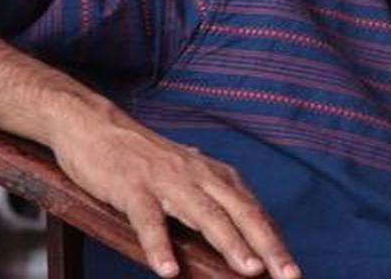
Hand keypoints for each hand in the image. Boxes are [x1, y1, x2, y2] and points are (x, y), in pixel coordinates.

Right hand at [48, 101, 300, 277]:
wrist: (97, 126)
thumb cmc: (145, 160)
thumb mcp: (188, 178)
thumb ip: (211, 203)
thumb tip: (237, 239)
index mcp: (216, 175)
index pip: (254, 212)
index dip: (275, 242)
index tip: (293, 269)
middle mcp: (199, 175)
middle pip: (241, 213)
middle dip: (268, 247)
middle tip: (290, 274)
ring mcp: (167, 181)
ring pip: (205, 215)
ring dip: (230, 243)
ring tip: (249, 271)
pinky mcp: (133, 188)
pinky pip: (149, 220)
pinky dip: (160, 245)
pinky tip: (168, 270)